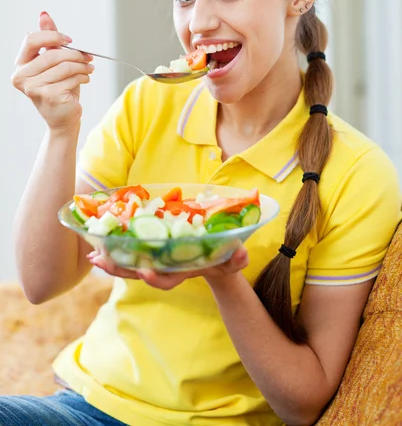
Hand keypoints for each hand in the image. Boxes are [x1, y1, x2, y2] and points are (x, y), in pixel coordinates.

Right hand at [11, 12, 93, 132]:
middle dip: (75, 54)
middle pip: (52, 54)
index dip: (53, 36)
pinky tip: (85, 79)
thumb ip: (49, 40)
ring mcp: (33, 87)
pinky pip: (71, 78)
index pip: (32, 40)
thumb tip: (44, 15)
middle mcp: (21, 76)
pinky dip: (82, 77)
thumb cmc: (59, 88)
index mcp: (20, 65)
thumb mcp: (54, 62)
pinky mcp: (48, 95)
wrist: (63, 117)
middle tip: (88, 56)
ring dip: (82, 66)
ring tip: (88, 69)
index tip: (69, 40)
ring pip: (64, 66)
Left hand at [87, 246, 248, 289]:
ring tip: (93, 255)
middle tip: (100, 261)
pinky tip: (100, 243)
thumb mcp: (234, 258)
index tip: (146, 272)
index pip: (167, 279)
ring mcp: (158, 259)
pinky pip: (132, 250)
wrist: (216, 257)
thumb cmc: (224, 257)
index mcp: (183, 271)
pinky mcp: (153, 248)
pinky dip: (116, 248)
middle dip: (120, 268)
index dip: (156, 278)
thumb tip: (241, 254)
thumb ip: (237, 258)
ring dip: (111, 260)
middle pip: (139, 273)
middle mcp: (167, 268)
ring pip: (131, 264)